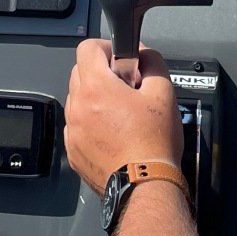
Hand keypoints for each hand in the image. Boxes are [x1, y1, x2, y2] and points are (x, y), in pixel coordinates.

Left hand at [64, 39, 183, 194]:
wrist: (145, 187)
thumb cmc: (153, 144)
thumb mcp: (164, 93)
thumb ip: (154, 62)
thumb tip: (146, 55)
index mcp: (95, 88)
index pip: (87, 48)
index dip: (106, 47)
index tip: (120, 58)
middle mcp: (77, 107)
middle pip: (80, 72)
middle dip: (102, 73)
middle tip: (125, 86)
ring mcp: (72, 132)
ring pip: (77, 101)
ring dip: (95, 100)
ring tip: (121, 114)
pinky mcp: (74, 152)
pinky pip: (77, 127)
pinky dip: (91, 125)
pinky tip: (114, 134)